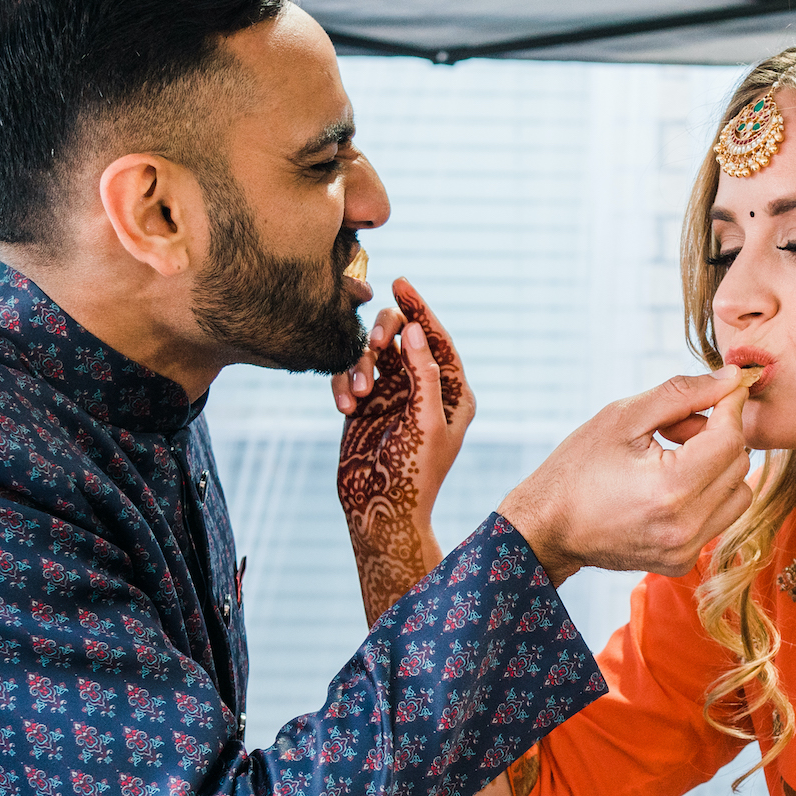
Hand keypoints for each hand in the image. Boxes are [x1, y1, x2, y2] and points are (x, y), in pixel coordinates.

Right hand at [333, 279, 475, 623]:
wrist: (379, 512)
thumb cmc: (413, 474)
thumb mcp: (425, 423)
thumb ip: (423, 375)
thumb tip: (414, 329)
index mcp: (453, 394)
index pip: (438, 341)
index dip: (421, 311)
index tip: (402, 284)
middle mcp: (423, 390)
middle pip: (403, 339)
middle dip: (385, 337)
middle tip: (375, 344)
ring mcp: (392, 396)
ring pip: (372, 354)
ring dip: (360, 366)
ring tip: (356, 396)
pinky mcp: (364, 406)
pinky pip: (349, 375)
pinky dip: (343, 384)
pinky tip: (344, 407)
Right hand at [497, 368, 754, 582]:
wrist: (548, 528)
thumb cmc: (577, 468)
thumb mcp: (623, 417)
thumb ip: (683, 394)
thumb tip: (732, 379)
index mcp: (671, 488)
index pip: (731, 438)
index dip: (730, 407)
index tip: (719, 392)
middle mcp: (685, 526)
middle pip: (739, 465)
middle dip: (718, 436)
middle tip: (677, 428)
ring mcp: (685, 549)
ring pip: (738, 493)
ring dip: (717, 468)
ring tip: (676, 458)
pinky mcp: (682, 561)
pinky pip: (719, 517)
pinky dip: (706, 495)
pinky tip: (670, 486)